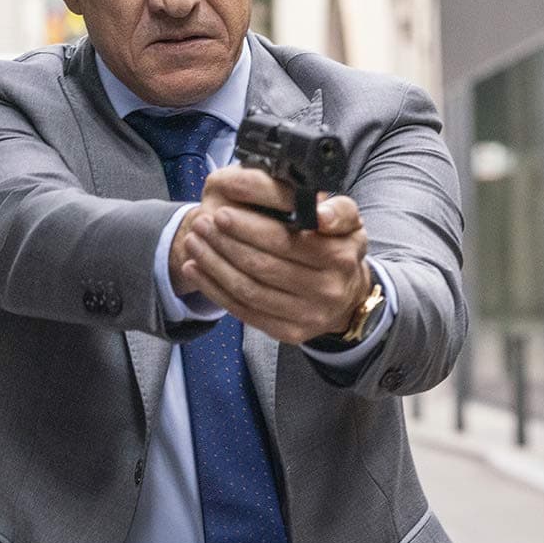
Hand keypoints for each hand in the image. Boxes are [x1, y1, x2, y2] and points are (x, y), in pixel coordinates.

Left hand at [171, 165, 371, 342]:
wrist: (349, 297)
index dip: (249, 228)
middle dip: (225, 243)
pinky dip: (215, 290)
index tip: (221, 213)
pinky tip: (196, 269)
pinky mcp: (290, 333)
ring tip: (194, 242)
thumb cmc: (338, 248)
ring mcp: (308, 315)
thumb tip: (321, 214)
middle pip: (262, 266)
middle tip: (201, 224)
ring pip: (249, 290)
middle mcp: (326, 290)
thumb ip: (337, 209)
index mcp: (339, 256)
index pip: (285, 240)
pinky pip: (245, 311)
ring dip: (214, 265)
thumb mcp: (349, 221)